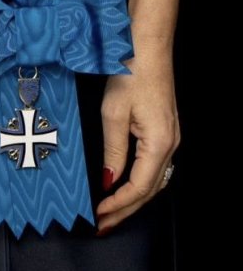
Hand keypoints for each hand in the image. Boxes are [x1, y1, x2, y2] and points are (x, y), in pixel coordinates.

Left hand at [95, 43, 179, 234]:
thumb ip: (113, 151)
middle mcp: (171, 145)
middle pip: (149, 190)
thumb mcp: (113, 113)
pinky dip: (140, 181)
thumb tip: (109, 181)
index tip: (99, 215)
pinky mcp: (166, 130)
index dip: (118, 205)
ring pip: (155, 180)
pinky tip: (126, 185)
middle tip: (103, 224)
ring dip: (133, 198)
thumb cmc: (131, 73)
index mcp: (160, 144)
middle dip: (126, 210)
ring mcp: (171, 138)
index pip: (139, 188)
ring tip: (112, 211)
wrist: (148, 45)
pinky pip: (155, 166)